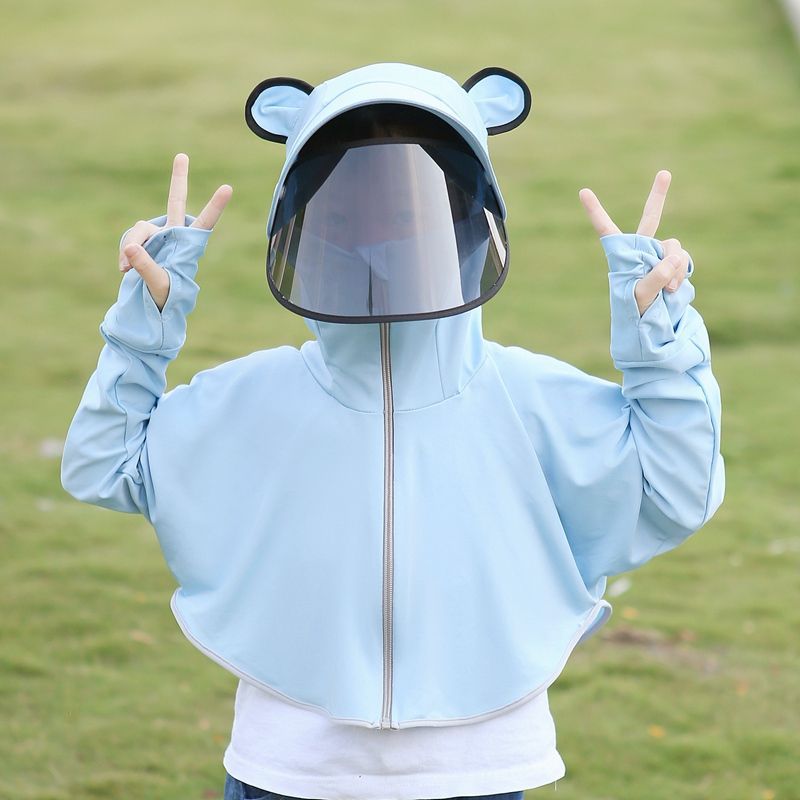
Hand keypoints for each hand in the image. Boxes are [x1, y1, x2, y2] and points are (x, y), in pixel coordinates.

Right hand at [119, 153, 232, 310]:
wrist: (151, 305)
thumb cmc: (165, 297)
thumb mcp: (158, 285)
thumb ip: (146, 266)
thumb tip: (131, 246)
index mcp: (189, 246)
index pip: (204, 223)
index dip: (215, 206)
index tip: (228, 188)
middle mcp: (174, 235)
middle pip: (176, 202)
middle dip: (178, 179)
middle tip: (182, 155)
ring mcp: (157, 236)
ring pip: (141, 228)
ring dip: (132, 246)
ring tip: (125, 270)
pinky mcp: (142, 241)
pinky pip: (130, 238)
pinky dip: (124, 252)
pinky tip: (123, 270)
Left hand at [578, 170, 691, 315]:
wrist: (651, 320)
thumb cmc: (636, 308)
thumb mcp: (641, 295)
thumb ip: (656, 277)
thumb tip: (674, 258)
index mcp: (621, 254)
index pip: (606, 229)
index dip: (595, 211)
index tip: (582, 191)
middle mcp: (640, 248)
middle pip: (651, 217)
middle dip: (658, 196)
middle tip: (664, 173)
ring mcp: (658, 253)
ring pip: (673, 247)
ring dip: (673, 267)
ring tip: (666, 289)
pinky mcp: (673, 261)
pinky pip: (682, 259)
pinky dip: (681, 273)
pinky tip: (673, 289)